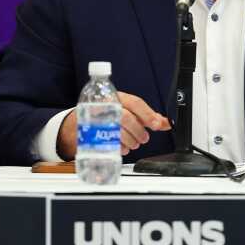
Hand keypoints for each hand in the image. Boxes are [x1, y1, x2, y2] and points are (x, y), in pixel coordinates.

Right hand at [56, 91, 170, 159]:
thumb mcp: (126, 110)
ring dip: (129, 141)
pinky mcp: (88, 131)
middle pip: (125, 118)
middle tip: (143, 139)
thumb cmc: (107, 114)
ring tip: (133, 144)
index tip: (157, 124)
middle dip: (138, 131)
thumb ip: (146, 116)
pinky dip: (118, 147)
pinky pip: (105, 141)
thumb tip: (166, 122)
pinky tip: (122, 148)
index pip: (134, 102)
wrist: (79, 121)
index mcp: (117, 97)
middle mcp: (106, 105)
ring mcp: (95, 118)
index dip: (147, 114)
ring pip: (116, 130)